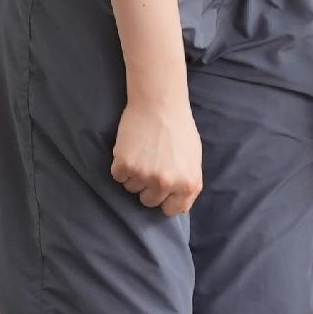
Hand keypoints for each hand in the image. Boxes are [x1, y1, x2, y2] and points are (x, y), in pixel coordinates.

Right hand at [110, 91, 202, 212]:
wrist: (160, 103)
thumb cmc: (179, 128)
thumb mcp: (194, 160)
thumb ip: (187, 184)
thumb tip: (179, 204)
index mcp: (187, 184)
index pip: (171, 210)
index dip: (165, 199)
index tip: (161, 188)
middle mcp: (166, 183)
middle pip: (149, 201)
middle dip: (148, 187)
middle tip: (150, 165)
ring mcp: (145, 176)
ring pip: (131, 189)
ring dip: (134, 175)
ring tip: (142, 153)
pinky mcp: (125, 165)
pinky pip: (118, 176)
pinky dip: (120, 166)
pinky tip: (130, 149)